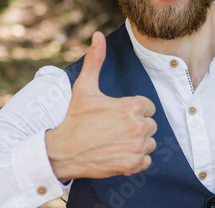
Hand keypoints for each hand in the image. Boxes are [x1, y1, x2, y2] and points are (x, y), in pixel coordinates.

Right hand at [45, 32, 156, 182]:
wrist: (64, 151)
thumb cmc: (75, 119)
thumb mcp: (85, 88)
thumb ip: (96, 61)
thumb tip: (98, 36)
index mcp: (132, 107)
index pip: (147, 107)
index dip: (132, 111)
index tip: (115, 116)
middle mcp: (140, 126)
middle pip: (150, 125)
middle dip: (135, 127)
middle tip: (113, 130)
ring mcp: (138, 147)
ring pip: (149, 143)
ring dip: (137, 143)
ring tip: (115, 142)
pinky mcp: (135, 165)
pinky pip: (146, 160)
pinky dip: (135, 160)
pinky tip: (118, 154)